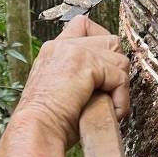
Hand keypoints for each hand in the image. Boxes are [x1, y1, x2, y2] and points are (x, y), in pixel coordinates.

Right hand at [12, 15, 130, 147]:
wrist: (36, 130)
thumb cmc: (45, 123)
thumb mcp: (59, 91)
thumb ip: (77, 76)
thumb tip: (104, 79)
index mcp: (53, 50)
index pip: (84, 26)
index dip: (102, 44)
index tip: (104, 70)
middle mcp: (62, 46)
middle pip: (110, 40)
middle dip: (116, 68)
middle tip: (108, 93)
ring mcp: (74, 52)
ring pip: (119, 60)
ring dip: (119, 87)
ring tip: (108, 107)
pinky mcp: (87, 65)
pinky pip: (120, 79)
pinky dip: (121, 100)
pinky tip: (111, 113)